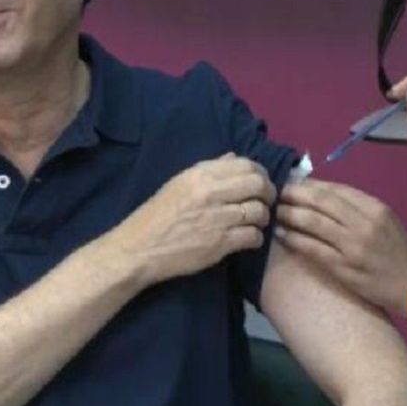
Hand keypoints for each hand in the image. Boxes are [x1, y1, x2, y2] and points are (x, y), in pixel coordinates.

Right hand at [103, 154, 275, 286]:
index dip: (260, 173)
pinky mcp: (220, 243)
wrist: (138, 248)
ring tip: (255, 222)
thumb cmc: (159, 215)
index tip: (260, 183)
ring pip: (259, 212)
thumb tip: (235, 157)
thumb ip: (210, 169)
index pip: (246, 165)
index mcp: (201, 174)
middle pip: (258, 185)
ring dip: (262, 218)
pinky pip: (253, 236)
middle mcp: (211, 193)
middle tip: (265, 202)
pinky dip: (255, 238)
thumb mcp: (180, 183)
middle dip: (268, 194)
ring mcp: (217, 218)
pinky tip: (247, 238)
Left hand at [276, 180, 406, 315]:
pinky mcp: (344, 268)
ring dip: (290, 215)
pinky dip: (295, 239)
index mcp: (375, 208)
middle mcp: (363, 223)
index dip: (311, 185)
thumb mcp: (385, 220)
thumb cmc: (400, 250)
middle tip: (277, 192)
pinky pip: (313, 249)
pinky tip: (282, 234)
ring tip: (275, 211)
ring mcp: (353, 246)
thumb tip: (322, 196)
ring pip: (314, 223)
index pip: (337, 190)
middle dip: (296, 195)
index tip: (294, 182)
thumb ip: (358, 207)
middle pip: (322, 202)